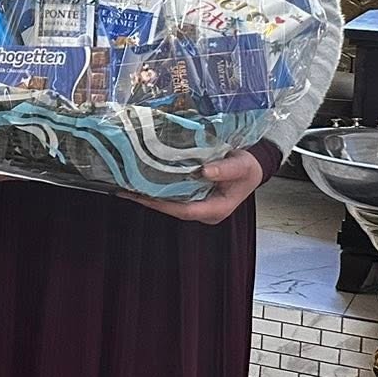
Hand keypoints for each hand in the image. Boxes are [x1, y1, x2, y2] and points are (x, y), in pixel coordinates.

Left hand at [126, 148, 265, 224]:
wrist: (252, 165)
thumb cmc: (248, 167)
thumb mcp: (242, 165)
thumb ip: (225, 169)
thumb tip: (204, 171)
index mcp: (217, 209)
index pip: (185, 211)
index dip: (162, 204)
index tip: (142, 196)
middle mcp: (205, 211)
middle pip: (173, 209)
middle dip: (149, 201)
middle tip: (125, 190)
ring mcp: (198, 205)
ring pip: (170, 203)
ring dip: (149, 195)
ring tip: (126, 186)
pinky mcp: (193, 197)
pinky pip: (173, 195)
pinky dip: (157, 189)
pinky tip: (140, 181)